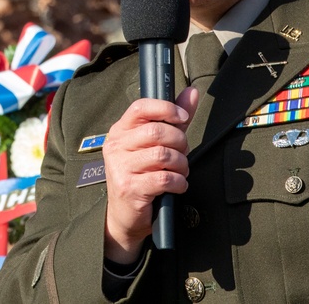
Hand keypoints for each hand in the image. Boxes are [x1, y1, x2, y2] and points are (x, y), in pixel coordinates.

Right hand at [102, 86, 198, 263]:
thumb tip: (192, 92)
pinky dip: (179, 182)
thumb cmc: (142, 175)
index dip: (166, 108)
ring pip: (163, 155)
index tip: (182, 117)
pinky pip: (164, 179)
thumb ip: (173, 118)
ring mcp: (120, 167)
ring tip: (180, 171)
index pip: (140, 108)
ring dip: (181, 164)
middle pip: (156, 132)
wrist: (124, 216)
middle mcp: (116, 146)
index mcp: (120, 131)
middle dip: (179, 142)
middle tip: (183, 153)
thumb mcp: (155, 144)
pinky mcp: (129, 188)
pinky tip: (177, 185)